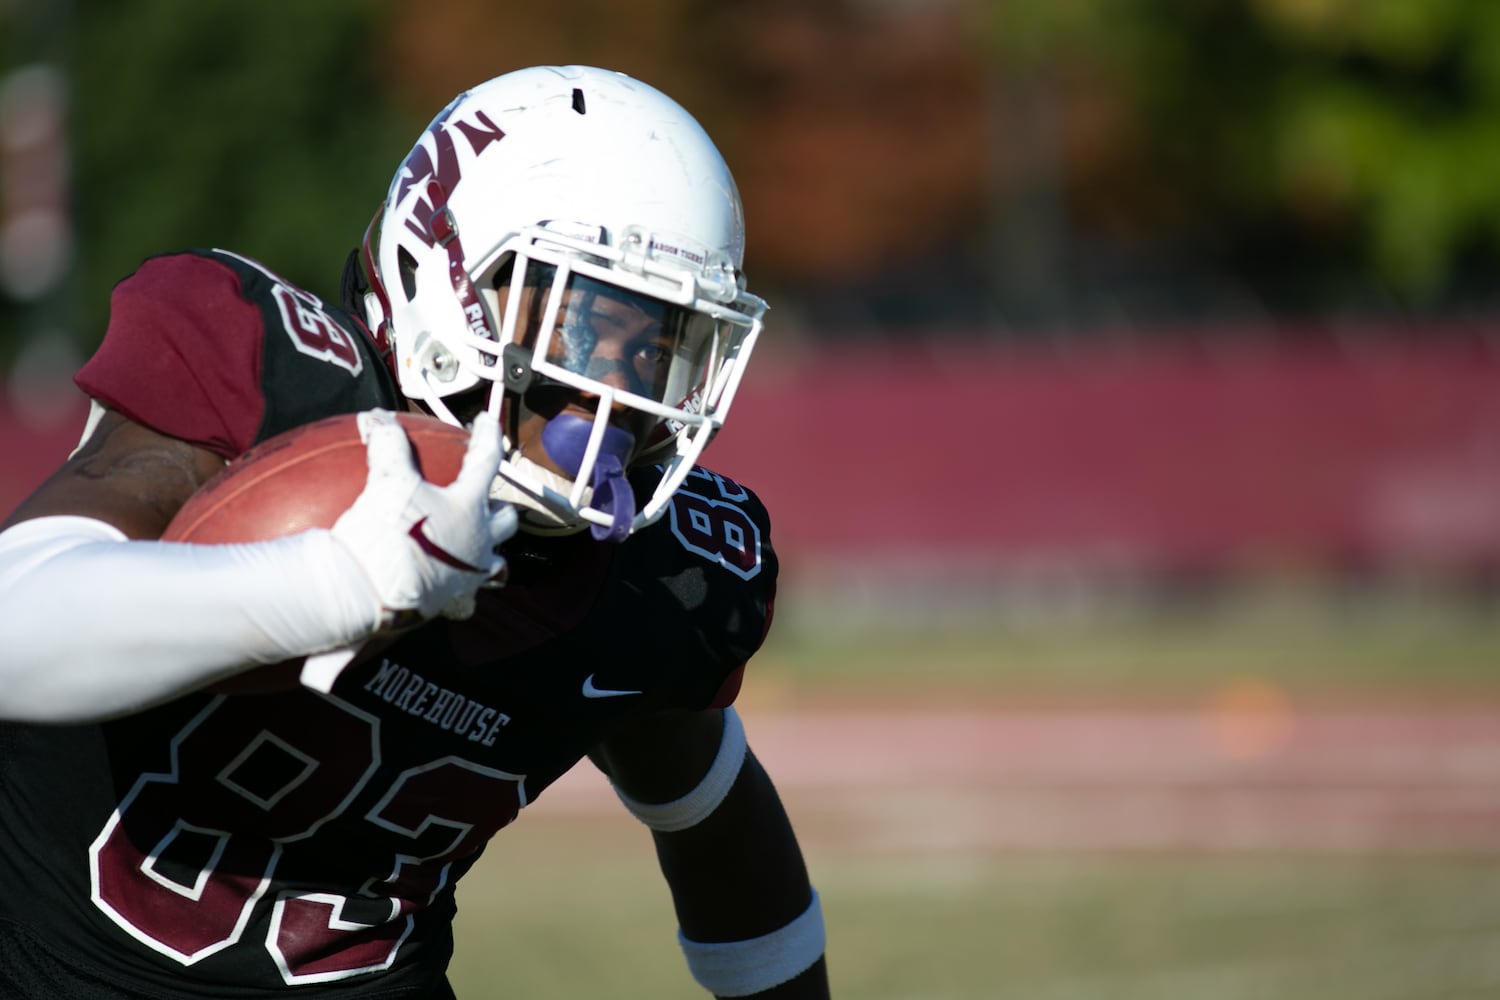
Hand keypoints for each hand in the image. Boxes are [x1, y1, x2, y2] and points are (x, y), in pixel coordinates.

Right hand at [331, 409, 516, 628]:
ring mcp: (470, 575)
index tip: (486, 422)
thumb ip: (388, 444)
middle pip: (505, 521)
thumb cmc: (387, 532)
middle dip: (502, 508)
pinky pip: (465, 599)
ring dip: (491, 553)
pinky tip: (450, 588)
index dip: (487, 437)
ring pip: (496, 564)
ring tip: (479, 546)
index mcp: (469, 506)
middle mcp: (479, 541)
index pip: (486, 461)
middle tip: (489, 499)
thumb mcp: (387, 480)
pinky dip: (461, 592)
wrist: (372, 592)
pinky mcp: (452, 602)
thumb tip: (377, 417)